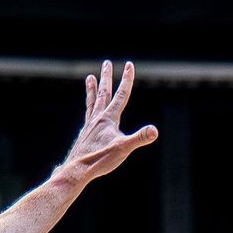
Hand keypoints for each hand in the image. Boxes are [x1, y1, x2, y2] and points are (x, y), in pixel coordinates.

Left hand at [62, 61, 157, 181]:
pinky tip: (89, 112)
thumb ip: (139, 138)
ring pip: (92, 101)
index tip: (129, 65)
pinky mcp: (85, 134)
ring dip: (92, 89)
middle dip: (106, 77)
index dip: (126, 80)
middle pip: (103, 93)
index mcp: (109, 118)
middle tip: (107, 63)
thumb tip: (155, 130)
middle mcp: (98, 118)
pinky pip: (88, 116)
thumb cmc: (100, 159)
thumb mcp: (123, 148)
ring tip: (90, 77)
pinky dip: (89, 108)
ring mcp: (90, 125)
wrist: (77, 169)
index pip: (121, 95)